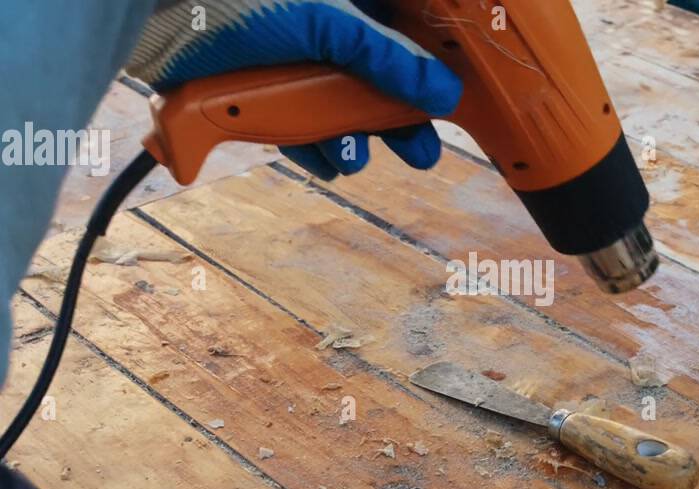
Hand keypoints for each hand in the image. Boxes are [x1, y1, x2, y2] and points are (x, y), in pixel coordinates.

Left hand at [125, 0, 461, 179]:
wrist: (153, 14)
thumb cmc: (237, 2)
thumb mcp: (326, 25)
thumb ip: (386, 60)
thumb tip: (444, 94)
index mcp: (345, 18)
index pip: (399, 57)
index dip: (421, 89)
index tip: (442, 117)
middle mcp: (320, 48)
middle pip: (372, 96)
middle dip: (391, 128)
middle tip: (417, 154)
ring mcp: (288, 79)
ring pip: (334, 122)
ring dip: (349, 147)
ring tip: (348, 158)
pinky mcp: (254, 105)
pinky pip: (294, 137)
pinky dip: (308, 153)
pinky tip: (318, 161)